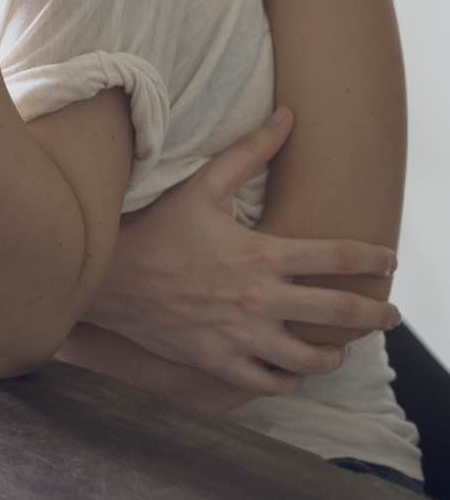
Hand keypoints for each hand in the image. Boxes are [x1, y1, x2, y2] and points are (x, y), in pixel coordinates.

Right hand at [86, 107, 400, 394]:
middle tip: (390, 315)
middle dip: (376, 315)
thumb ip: (249, 152)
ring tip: (341, 348)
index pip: (338, 257)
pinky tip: (293, 369)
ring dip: (336, 354)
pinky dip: (291, 379)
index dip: (373, 257)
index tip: (389, 260)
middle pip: (340, 313)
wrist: (107, 275)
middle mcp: (260, 299)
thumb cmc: (156, 227)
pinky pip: (271, 382)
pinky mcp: (220, 362)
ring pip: (311, 359)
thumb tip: (288, 117)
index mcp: (261, 254)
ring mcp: (241, 336)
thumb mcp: (201, 185)